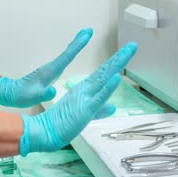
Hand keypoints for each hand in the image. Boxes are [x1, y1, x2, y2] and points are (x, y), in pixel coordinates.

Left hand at [0, 28, 92, 107]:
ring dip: (75, 45)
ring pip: (66, 54)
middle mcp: (51, 67)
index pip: (67, 56)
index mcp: (50, 71)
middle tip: (89, 30)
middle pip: (68, 51)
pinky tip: (71, 53)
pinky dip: (70, 53)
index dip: (78, 45)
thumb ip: (44, 94)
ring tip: (84, 36)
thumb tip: (53, 91)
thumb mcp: (34, 97)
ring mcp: (50, 68)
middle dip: (79, 41)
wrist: (11, 93)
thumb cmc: (22, 96)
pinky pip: (63, 59)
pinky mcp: (49, 72)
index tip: (87, 34)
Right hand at [19, 42, 137, 155]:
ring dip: (117, 64)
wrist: (44, 131)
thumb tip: (114, 107)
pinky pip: (98, 97)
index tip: (127, 51)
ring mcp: (85, 97)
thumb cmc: (61, 123)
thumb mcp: (85, 115)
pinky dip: (108, 87)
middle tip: (133, 44)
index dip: (116, 62)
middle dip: (120, 57)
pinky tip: (116, 77)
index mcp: (84, 89)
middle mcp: (85, 89)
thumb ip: (100, 110)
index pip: (104, 73)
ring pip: (104, 78)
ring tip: (129, 50)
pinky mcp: (85, 109)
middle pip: (106, 70)